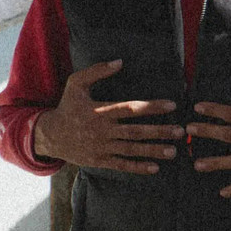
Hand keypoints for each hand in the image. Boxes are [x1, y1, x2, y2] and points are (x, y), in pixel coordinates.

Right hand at [34, 60, 183, 173]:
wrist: (50, 135)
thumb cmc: (68, 105)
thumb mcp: (76, 83)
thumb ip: (97, 71)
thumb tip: (120, 62)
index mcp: (100, 110)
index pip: (130, 108)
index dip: (152, 107)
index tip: (172, 105)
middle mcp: (102, 130)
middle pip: (135, 131)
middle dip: (159, 132)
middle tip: (181, 132)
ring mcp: (101, 147)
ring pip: (131, 150)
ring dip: (153, 151)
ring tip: (174, 151)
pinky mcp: (99, 161)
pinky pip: (121, 165)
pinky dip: (138, 167)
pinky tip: (155, 168)